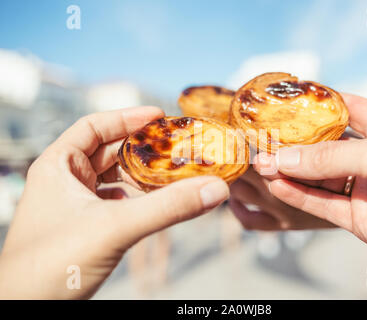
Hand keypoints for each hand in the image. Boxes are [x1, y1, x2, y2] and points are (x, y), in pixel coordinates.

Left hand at [0, 107, 228, 298]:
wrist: (28, 310)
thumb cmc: (51, 265)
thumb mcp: (115, 227)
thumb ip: (167, 208)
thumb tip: (213, 189)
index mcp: (57, 166)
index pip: (93, 127)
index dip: (127, 118)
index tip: (159, 116)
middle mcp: (65, 181)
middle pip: (109, 152)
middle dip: (142, 149)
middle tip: (174, 146)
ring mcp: (74, 205)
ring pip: (115, 179)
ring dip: (143, 177)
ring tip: (172, 173)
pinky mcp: (85, 227)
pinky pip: (117, 203)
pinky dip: (138, 200)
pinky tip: (156, 203)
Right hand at [235, 93, 366, 276]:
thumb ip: (331, 157)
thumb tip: (285, 157)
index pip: (343, 109)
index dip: (313, 106)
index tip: (283, 104)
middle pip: (323, 147)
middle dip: (293, 144)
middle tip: (262, 141)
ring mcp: (365, 188)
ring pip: (318, 178)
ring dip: (289, 171)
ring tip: (261, 164)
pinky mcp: (360, 219)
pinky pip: (323, 205)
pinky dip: (299, 195)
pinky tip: (278, 185)